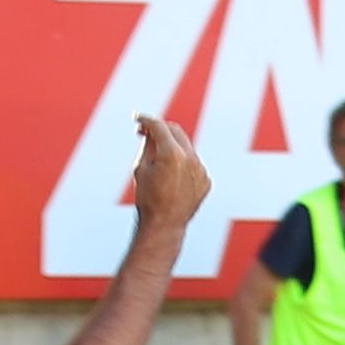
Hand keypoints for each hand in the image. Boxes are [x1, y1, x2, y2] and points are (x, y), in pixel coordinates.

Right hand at [129, 107, 208, 228]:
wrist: (164, 225)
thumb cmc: (148, 199)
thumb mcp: (141, 168)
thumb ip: (149, 145)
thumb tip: (152, 132)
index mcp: (172, 154)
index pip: (159, 126)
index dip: (146, 120)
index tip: (138, 119)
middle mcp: (191, 159)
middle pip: (176, 131)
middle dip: (161, 129)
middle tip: (146, 132)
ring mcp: (201, 170)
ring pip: (186, 148)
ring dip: (172, 147)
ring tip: (157, 158)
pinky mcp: (206, 180)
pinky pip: (194, 164)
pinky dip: (183, 163)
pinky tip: (171, 176)